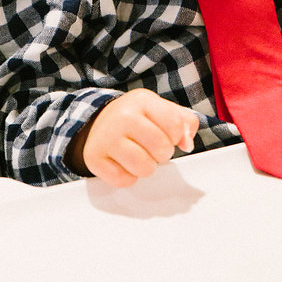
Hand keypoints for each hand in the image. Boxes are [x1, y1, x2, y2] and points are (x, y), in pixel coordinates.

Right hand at [74, 89, 199, 187]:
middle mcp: (123, 116)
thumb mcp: (160, 109)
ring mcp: (106, 137)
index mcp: (142, 100)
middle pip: (162, 148)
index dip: (176, 136)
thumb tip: (187, 143)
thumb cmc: (135, 118)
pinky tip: (122, 163)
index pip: (175, 125)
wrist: (96, 121)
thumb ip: (184, 122)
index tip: (166, 134)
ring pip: (144, 168)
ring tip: (138, 155)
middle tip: (151, 147)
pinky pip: (124, 180)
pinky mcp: (94, 158)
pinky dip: (127, 177)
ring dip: (146, 167)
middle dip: (162, 153)